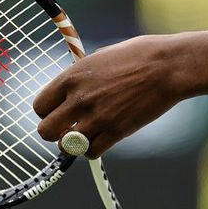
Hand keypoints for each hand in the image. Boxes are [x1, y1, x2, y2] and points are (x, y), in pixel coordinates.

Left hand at [33, 35, 184, 158]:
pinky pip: (91, 152)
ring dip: (73, 143)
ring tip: (84, 135)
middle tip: (66, 128)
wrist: (168, 66)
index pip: (39, 106)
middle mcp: (79, 99)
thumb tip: (69, 89)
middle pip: (45, 131)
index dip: (46, 112)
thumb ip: (80, 76)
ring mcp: (97, 117)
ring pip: (67, 147)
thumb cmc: (137, 56)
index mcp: (71, 77)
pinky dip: (92, 150)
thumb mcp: (99, 58)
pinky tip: (100, 138)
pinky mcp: (116, 131)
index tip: (57, 112)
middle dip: (53, 132)